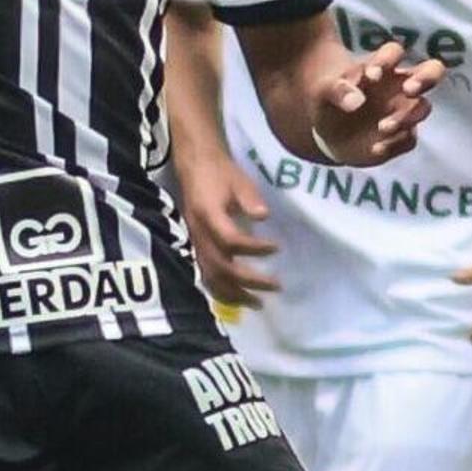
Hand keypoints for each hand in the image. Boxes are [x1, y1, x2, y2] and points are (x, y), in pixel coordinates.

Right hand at [181, 158, 281, 305]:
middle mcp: (198, 233)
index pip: (230, 240)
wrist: (194, 167)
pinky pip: (206, 275)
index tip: (277, 248)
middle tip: (276, 286)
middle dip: (248, 280)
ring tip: (257, 303)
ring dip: (234, 293)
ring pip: (211, 277)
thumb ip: (249, 198)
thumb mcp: (238, 179)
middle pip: (221, 266)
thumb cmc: (219, 172)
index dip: (254, 248)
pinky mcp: (196, 248)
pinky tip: (237, 298)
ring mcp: (195, 243)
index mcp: (208, 215)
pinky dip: (221, 290)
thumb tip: (262, 216)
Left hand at [312, 41, 443, 167]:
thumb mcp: (324, 92)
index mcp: (380, 67)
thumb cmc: (330, 100)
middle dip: (426, 78)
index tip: (371, 75)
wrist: (326, 131)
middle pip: (432, 70)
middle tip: (408, 90)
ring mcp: (404, 110)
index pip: (394, 52)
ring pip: (423, 107)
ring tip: (382, 127)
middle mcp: (400, 86)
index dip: (388, 60)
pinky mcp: (402, 135)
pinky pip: (409, 139)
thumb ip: (338, 91)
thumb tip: (355, 102)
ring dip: (407, 117)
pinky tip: (375, 148)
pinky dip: (395, 143)